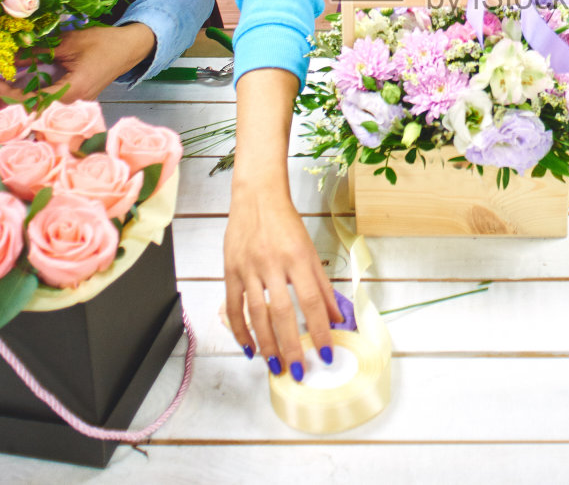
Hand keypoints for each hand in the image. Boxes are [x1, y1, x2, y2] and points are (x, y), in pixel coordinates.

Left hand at [0, 22, 155, 104]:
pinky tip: (20, 83)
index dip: (8, 94)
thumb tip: (9, 55)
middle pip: (32, 111)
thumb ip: (38, 51)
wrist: (129, 48)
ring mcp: (74, 104)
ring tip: (1, 81)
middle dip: (8, 98)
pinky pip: (48, 102)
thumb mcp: (67, 43)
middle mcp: (72, 104)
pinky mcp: (74, 99)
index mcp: (72, 91)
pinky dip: (31, 94)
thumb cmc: (102, 43)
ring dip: (18, 97)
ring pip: (39, 108)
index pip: (32, 103)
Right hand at [222, 181, 341, 376]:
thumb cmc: (286, 224)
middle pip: (282, 313)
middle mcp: (273, 264)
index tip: (327, 352)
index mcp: (298, 258)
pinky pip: (234, 307)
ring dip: (267, 344)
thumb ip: (323, 286)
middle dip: (292, 346)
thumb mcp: (310, 251)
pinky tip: (250, 348)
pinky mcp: (230, 271)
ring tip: (276, 365)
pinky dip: (241, 330)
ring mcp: (249, 268)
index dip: (320, 330)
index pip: (311, 301)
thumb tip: (338, 317)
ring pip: (257, 314)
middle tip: (298, 371)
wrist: (256, 197)